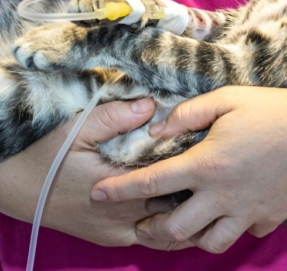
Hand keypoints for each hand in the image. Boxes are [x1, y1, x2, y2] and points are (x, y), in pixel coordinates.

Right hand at [0, 98, 190, 248]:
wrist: (18, 188)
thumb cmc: (49, 155)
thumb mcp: (78, 128)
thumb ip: (115, 117)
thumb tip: (150, 106)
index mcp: (123, 186)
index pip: (170, 178)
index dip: (192, 164)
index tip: (204, 147)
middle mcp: (126, 215)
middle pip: (176, 204)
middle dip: (194, 188)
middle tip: (208, 168)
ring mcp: (121, 231)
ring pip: (169, 227)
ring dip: (185, 210)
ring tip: (200, 189)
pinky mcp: (113, 238)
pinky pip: (152, 240)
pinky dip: (168, 226)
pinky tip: (178, 208)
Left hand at [91, 86, 286, 252]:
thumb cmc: (272, 110)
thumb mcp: (227, 99)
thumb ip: (188, 114)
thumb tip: (156, 129)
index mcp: (208, 164)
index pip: (153, 182)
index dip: (120, 189)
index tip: (98, 193)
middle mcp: (223, 195)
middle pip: (176, 228)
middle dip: (150, 229)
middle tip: (142, 222)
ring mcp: (248, 211)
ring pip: (210, 243)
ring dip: (190, 237)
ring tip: (183, 225)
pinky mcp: (270, 217)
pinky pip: (244, 234)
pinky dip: (231, 228)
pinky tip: (229, 213)